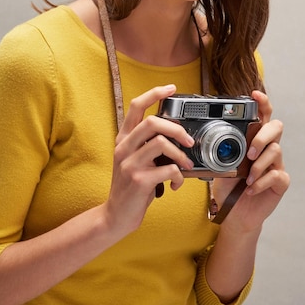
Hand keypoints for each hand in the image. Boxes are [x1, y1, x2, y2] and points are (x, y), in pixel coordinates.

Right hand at [104, 84, 194, 235]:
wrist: (116, 216)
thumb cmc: (131, 187)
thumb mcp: (133, 160)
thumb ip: (147, 146)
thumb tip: (176, 135)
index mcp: (123, 139)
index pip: (136, 106)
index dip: (154, 94)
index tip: (172, 88)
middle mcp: (123, 148)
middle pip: (152, 122)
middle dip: (176, 128)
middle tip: (189, 141)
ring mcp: (129, 164)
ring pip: (161, 143)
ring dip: (180, 154)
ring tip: (185, 165)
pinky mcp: (138, 180)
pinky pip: (168, 169)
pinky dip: (179, 176)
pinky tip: (176, 184)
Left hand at [214, 90, 289, 233]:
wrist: (234, 215)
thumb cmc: (228, 187)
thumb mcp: (218, 165)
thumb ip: (217, 150)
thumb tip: (201, 137)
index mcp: (253, 139)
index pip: (261, 116)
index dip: (262, 103)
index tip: (255, 94)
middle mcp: (267, 148)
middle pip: (276, 127)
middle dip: (262, 136)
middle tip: (249, 153)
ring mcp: (276, 164)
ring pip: (276, 150)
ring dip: (259, 164)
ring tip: (247, 176)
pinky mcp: (280, 182)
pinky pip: (277, 175)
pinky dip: (261, 182)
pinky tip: (250, 188)